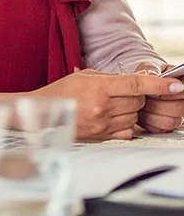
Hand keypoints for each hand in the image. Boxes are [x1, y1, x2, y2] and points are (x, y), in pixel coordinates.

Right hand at [32, 69, 183, 140]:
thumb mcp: (85, 77)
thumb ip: (111, 79)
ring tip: (110, 105)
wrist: (45, 114)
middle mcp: (103, 107)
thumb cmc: (63, 92)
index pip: (136, 85)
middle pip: (138, 101)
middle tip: (120, 93)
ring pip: (135, 116)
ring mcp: (104, 124)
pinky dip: (125, 124)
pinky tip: (111, 118)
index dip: (159, 85)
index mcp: (98, 88)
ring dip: (130, 110)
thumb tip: (135, 82)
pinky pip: (128, 131)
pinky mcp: (104, 137)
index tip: (176, 85)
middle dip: (136, 96)